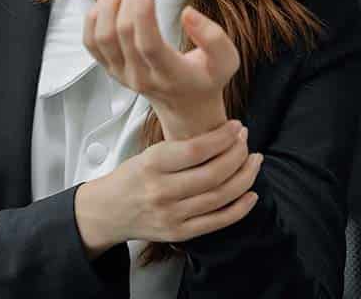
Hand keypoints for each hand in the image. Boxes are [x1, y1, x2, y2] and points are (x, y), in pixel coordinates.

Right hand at [74, 119, 261, 255]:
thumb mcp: (147, 155)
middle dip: (238, 154)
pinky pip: (218, 221)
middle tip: (246, 142)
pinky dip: (240, 208)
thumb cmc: (130, 179)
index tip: (236, 127)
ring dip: (244, 177)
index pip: (195, 150)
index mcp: (151, 165)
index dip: (222, 137)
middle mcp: (161, 191)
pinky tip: (251, 193)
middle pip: (213, 173)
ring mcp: (172, 215)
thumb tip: (222, 137)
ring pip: (220, 196)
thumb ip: (180, 149)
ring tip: (253, 162)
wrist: (107, 212)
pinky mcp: (180, 233)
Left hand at [82, 0, 240, 118]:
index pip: (148, 43)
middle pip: (122, 33)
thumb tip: (188, 13)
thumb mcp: (227, 61)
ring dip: (110, 0)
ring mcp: (121, 74)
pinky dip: (95, 15)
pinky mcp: (109, 68)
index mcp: (170, 75)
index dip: (142, 9)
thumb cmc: (207, 78)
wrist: (185, 105)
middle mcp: (140, 77)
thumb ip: (213, 37)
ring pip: (102, 35)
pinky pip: (90, 41)